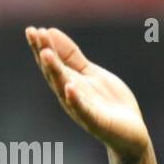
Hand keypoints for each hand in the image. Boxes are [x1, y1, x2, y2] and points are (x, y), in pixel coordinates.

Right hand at [25, 26, 149, 157]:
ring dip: (55, 71)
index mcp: (69, 81)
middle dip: (44, 54)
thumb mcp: (90, 73)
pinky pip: (83, 111)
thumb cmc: (109, 102)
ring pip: (64, 88)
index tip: (32, 30)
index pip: (53, 62)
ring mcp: (82, 108)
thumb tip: (50, 31)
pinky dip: (75, 100)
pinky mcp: (96, 122)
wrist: (131, 133)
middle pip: (54, 72)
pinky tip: (69, 87)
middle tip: (34, 35)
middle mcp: (70, 94)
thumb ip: (72, 57)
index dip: (42, 46)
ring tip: (46, 54)